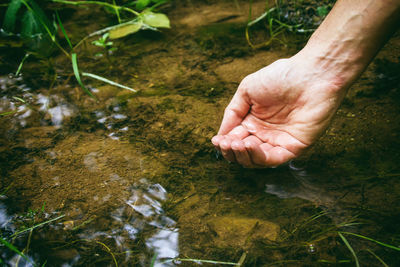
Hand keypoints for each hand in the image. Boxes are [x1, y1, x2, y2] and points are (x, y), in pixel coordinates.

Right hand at [212, 52, 347, 167]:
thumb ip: (232, 112)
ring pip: (256, 160)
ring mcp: (280, 141)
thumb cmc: (281, 76)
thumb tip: (220, 134)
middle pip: (243, 152)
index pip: (235, 139)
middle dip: (231, 151)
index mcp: (253, 121)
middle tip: (225, 144)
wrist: (312, 74)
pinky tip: (249, 145)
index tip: (216, 141)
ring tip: (236, 144)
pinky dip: (259, 157)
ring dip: (243, 155)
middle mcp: (265, 134)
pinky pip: (274, 159)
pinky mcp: (294, 147)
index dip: (224, 143)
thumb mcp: (247, 90)